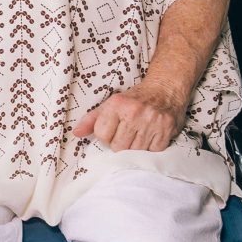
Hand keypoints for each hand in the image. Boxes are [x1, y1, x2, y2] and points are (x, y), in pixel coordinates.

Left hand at [72, 80, 187, 152]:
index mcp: (117, 104)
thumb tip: (76, 133)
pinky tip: (150, 138)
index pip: (102, 135)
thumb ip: (91, 119)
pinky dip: (150, 149)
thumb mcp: (110, 104)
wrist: (165, 89)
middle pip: (118, 147)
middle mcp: (134, 112)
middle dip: (120, 144)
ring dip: (135, 148)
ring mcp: (151, 122)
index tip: (113, 130)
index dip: (106, 136)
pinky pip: (152, 152)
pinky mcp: (166, 130)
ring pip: (134, 152)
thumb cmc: (134, 99)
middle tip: (127, 134)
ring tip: (138, 136)